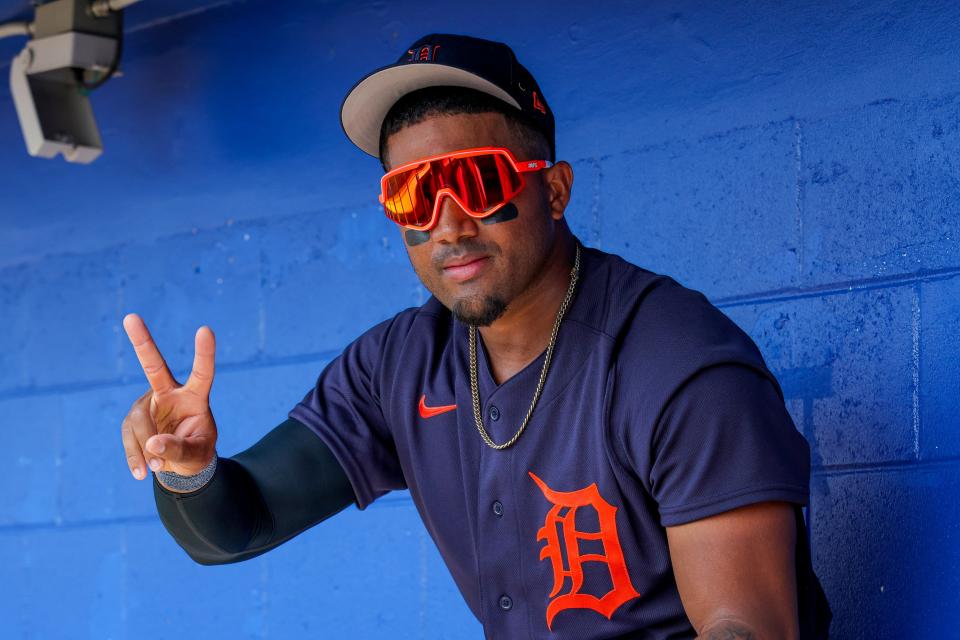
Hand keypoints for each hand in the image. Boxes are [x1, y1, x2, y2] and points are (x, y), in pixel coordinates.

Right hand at [120, 313, 217, 481]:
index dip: (204, 353)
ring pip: (138, 420)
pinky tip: (141, 473)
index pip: (202, 372)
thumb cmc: (196, 453)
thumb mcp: (196, 455)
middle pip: (154, 367)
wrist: (179, 465)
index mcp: (195, 397)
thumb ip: (179, 449)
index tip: (205, 329)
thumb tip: (154, 445)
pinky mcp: (134, 419)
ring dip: (145, 447)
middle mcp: (170, 393)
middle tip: (130, 317)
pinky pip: (129, 437)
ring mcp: (149, 404)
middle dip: (142, 342)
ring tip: (158, 468)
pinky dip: (134, 457)